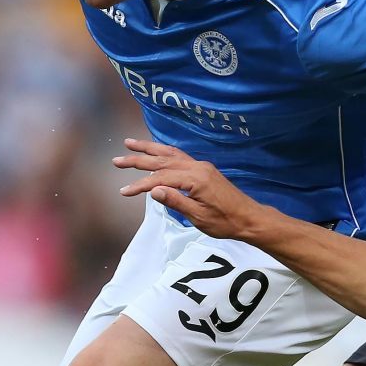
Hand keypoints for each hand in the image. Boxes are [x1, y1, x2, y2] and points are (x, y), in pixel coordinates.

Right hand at [114, 139, 261, 240]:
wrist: (249, 218)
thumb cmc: (225, 222)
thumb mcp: (199, 216)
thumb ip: (176, 201)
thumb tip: (153, 190)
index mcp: (195, 178)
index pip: (160, 178)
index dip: (140, 184)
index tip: (123, 191)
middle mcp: (197, 167)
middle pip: (162, 160)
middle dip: (138, 159)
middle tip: (117, 160)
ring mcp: (201, 166)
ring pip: (170, 154)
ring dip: (149, 149)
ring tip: (130, 143)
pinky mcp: (204, 170)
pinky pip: (179, 156)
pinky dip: (164, 151)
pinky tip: (157, 150)